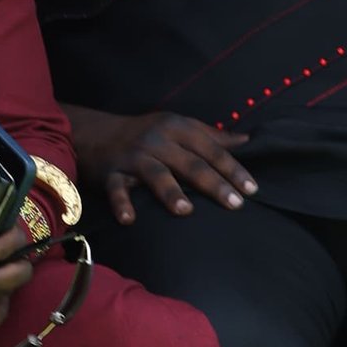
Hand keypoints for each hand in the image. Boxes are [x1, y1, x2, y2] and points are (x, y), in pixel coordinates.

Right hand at [68, 103, 256, 223]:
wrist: (93, 133)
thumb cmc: (145, 134)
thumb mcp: (177, 126)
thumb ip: (211, 136)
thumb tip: (246, 141)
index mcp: (176, 127)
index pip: (210, 149)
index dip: (232, 168)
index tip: (252, 189)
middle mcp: (156, 140)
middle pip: (190, 163)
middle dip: (213, 183)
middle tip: (235, 204)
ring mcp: (133, 156)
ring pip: (156, 174)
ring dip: (171, 191)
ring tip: (187, 211)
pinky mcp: (110, 173)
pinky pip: (116, 189)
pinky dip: (121, 203)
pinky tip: (129, 219)